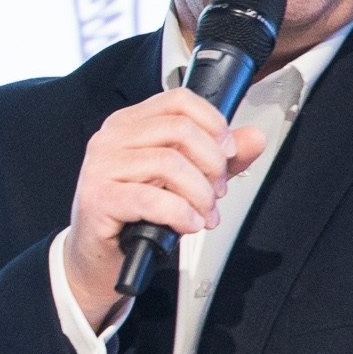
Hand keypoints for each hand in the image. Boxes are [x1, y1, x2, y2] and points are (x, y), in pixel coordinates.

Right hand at [62, 88, 269, 328]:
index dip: (213, 123)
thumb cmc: (135, 213)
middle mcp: (111, 139)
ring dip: (200, 194)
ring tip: (203, 213)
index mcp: (129, 124)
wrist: (101, 253)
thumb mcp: (181, 180)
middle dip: (212, 164)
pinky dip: (181, 214)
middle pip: (180, 129)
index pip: (179, 100)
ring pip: (170, 163)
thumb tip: (253, 138)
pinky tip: (187, 223)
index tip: (227, 152)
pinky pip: (153, 199)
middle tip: (217, 191)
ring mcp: (101, 167)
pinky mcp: (99, 198)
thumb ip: (217, 157)